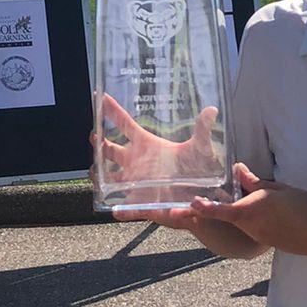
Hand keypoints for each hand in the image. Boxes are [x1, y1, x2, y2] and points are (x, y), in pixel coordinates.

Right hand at [92, 93, 222, 202]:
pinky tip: (115, 209)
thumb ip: (202, 130)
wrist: (200, 196)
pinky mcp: (140, 201)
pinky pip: (126, 207)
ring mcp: (135, 181)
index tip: (99, 97)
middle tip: (94, 136)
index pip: (125, 124)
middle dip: (99, 143)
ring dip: (99, 174)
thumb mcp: (200, 148)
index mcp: (146, 144)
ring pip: (109, 176)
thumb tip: (212, 110)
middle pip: (110, 149)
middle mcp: (136, 161)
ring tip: (94, 171)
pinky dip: (120, 209)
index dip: (111, 111)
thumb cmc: (198, 169)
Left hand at [191, 165, 306, 256]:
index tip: (190, 203)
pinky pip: (253, 228)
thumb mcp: (280, 189)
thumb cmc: (305, 208)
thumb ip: (256, 182)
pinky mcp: (265, 242)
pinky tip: (270, 213)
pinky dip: (253, 219)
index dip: (202, 208)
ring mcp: (257, 236)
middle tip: (213, 196)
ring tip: (255, 199)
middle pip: (229, 215)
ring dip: (241, 211)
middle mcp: (250, 226)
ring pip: (241, 221)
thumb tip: (238, 171)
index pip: (220, 210)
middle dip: (221, 206)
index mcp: (252, 209)